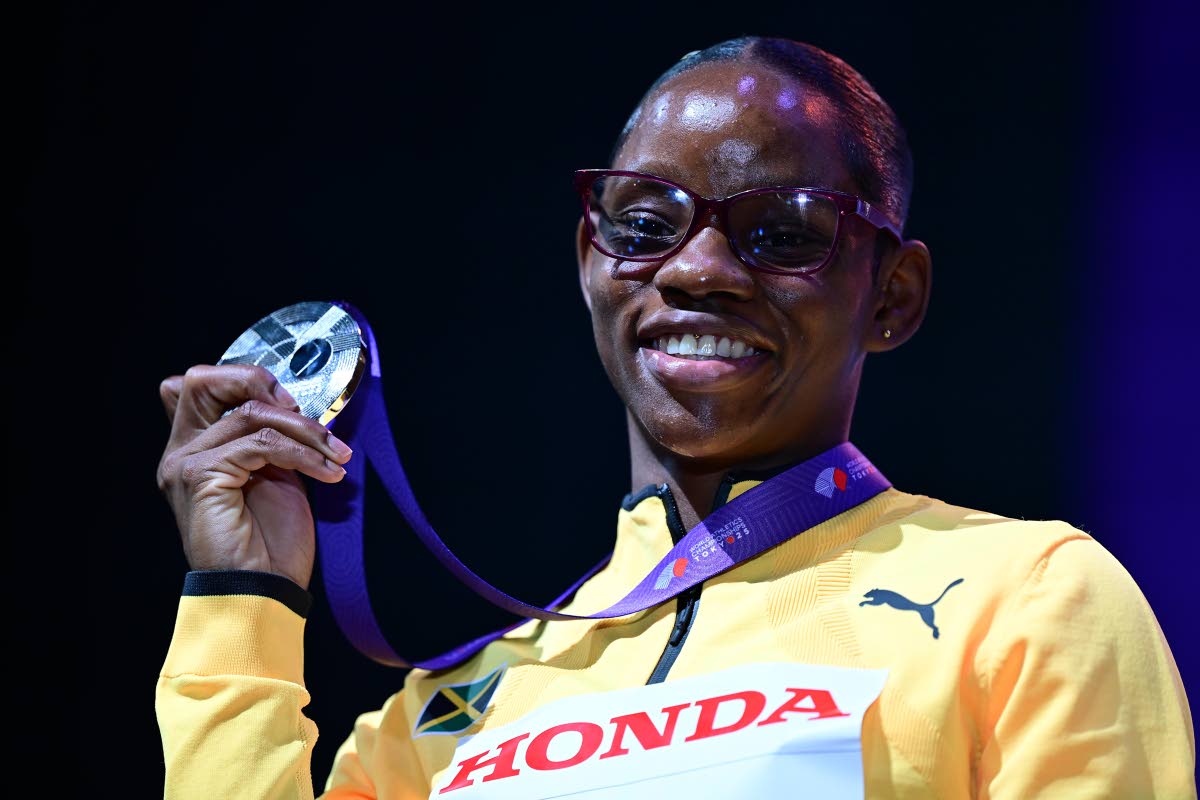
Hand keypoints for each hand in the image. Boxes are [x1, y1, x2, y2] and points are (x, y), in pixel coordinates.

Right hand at [156, 364, 352, 588]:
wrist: (264, 592)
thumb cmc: (271, 544)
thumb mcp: (276, 476)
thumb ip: (271, 440)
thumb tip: (295, 408)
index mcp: (195, 448)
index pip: (201, 385)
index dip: (246, 379)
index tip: (293, 404)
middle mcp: (180, 451)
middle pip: (202, 379)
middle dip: (259, 381)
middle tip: (304, 411)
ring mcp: (185, 462)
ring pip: (249, 412)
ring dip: (305, 430)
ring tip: (337, 454)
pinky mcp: (200, 476)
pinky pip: (261, 444)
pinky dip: (303, 453)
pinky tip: (328, 472)